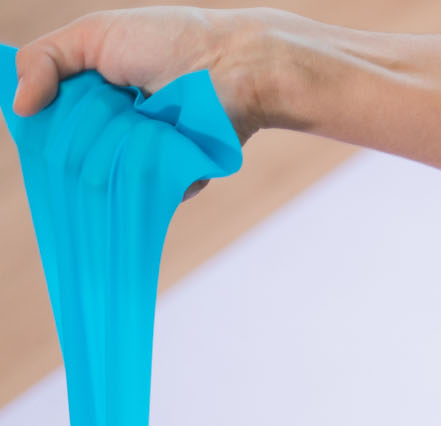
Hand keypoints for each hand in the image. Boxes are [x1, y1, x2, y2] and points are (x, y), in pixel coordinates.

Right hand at [13, 7, 280, 193]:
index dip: (44, 125)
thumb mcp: (94, 35)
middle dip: (80, 134)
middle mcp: (112, 133)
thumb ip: (43, 60)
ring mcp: (142, 159)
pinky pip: (144, 195)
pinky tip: (161, 144)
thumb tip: (19, 107)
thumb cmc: (171, 41)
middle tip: (112, 104)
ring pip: (101, 180)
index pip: (49, 128)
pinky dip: (146, 173)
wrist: (239, 65)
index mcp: (91, 99)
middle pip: (69, 159)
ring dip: (112, 151)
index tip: (42, 117)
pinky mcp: (172, 180)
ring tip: (142, 116)